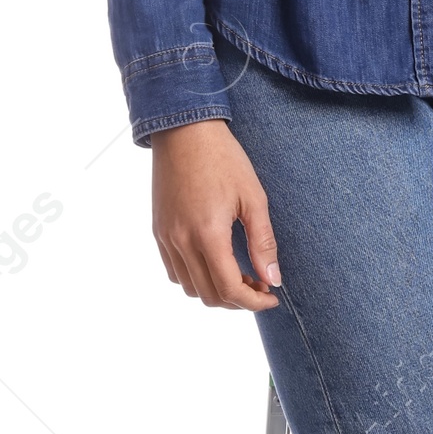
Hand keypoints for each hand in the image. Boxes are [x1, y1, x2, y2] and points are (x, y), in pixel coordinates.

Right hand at [150, 121, 281, 310]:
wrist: (184, 132)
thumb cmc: (223, 159)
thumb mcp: (253, 199)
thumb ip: (263, 243)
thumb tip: (273, 279)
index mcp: (207, 234)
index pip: (229, 289)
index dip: (254, 301)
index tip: (271, 296)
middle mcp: (181, 241)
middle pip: (209, 295)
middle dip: (238, 299)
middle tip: (260, 283)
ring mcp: (166, 237)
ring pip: (190, 288)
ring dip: (216, 291)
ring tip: (239, 274)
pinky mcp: (158, 231)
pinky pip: (174, 271)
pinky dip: (196, 278)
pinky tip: (215, 263)